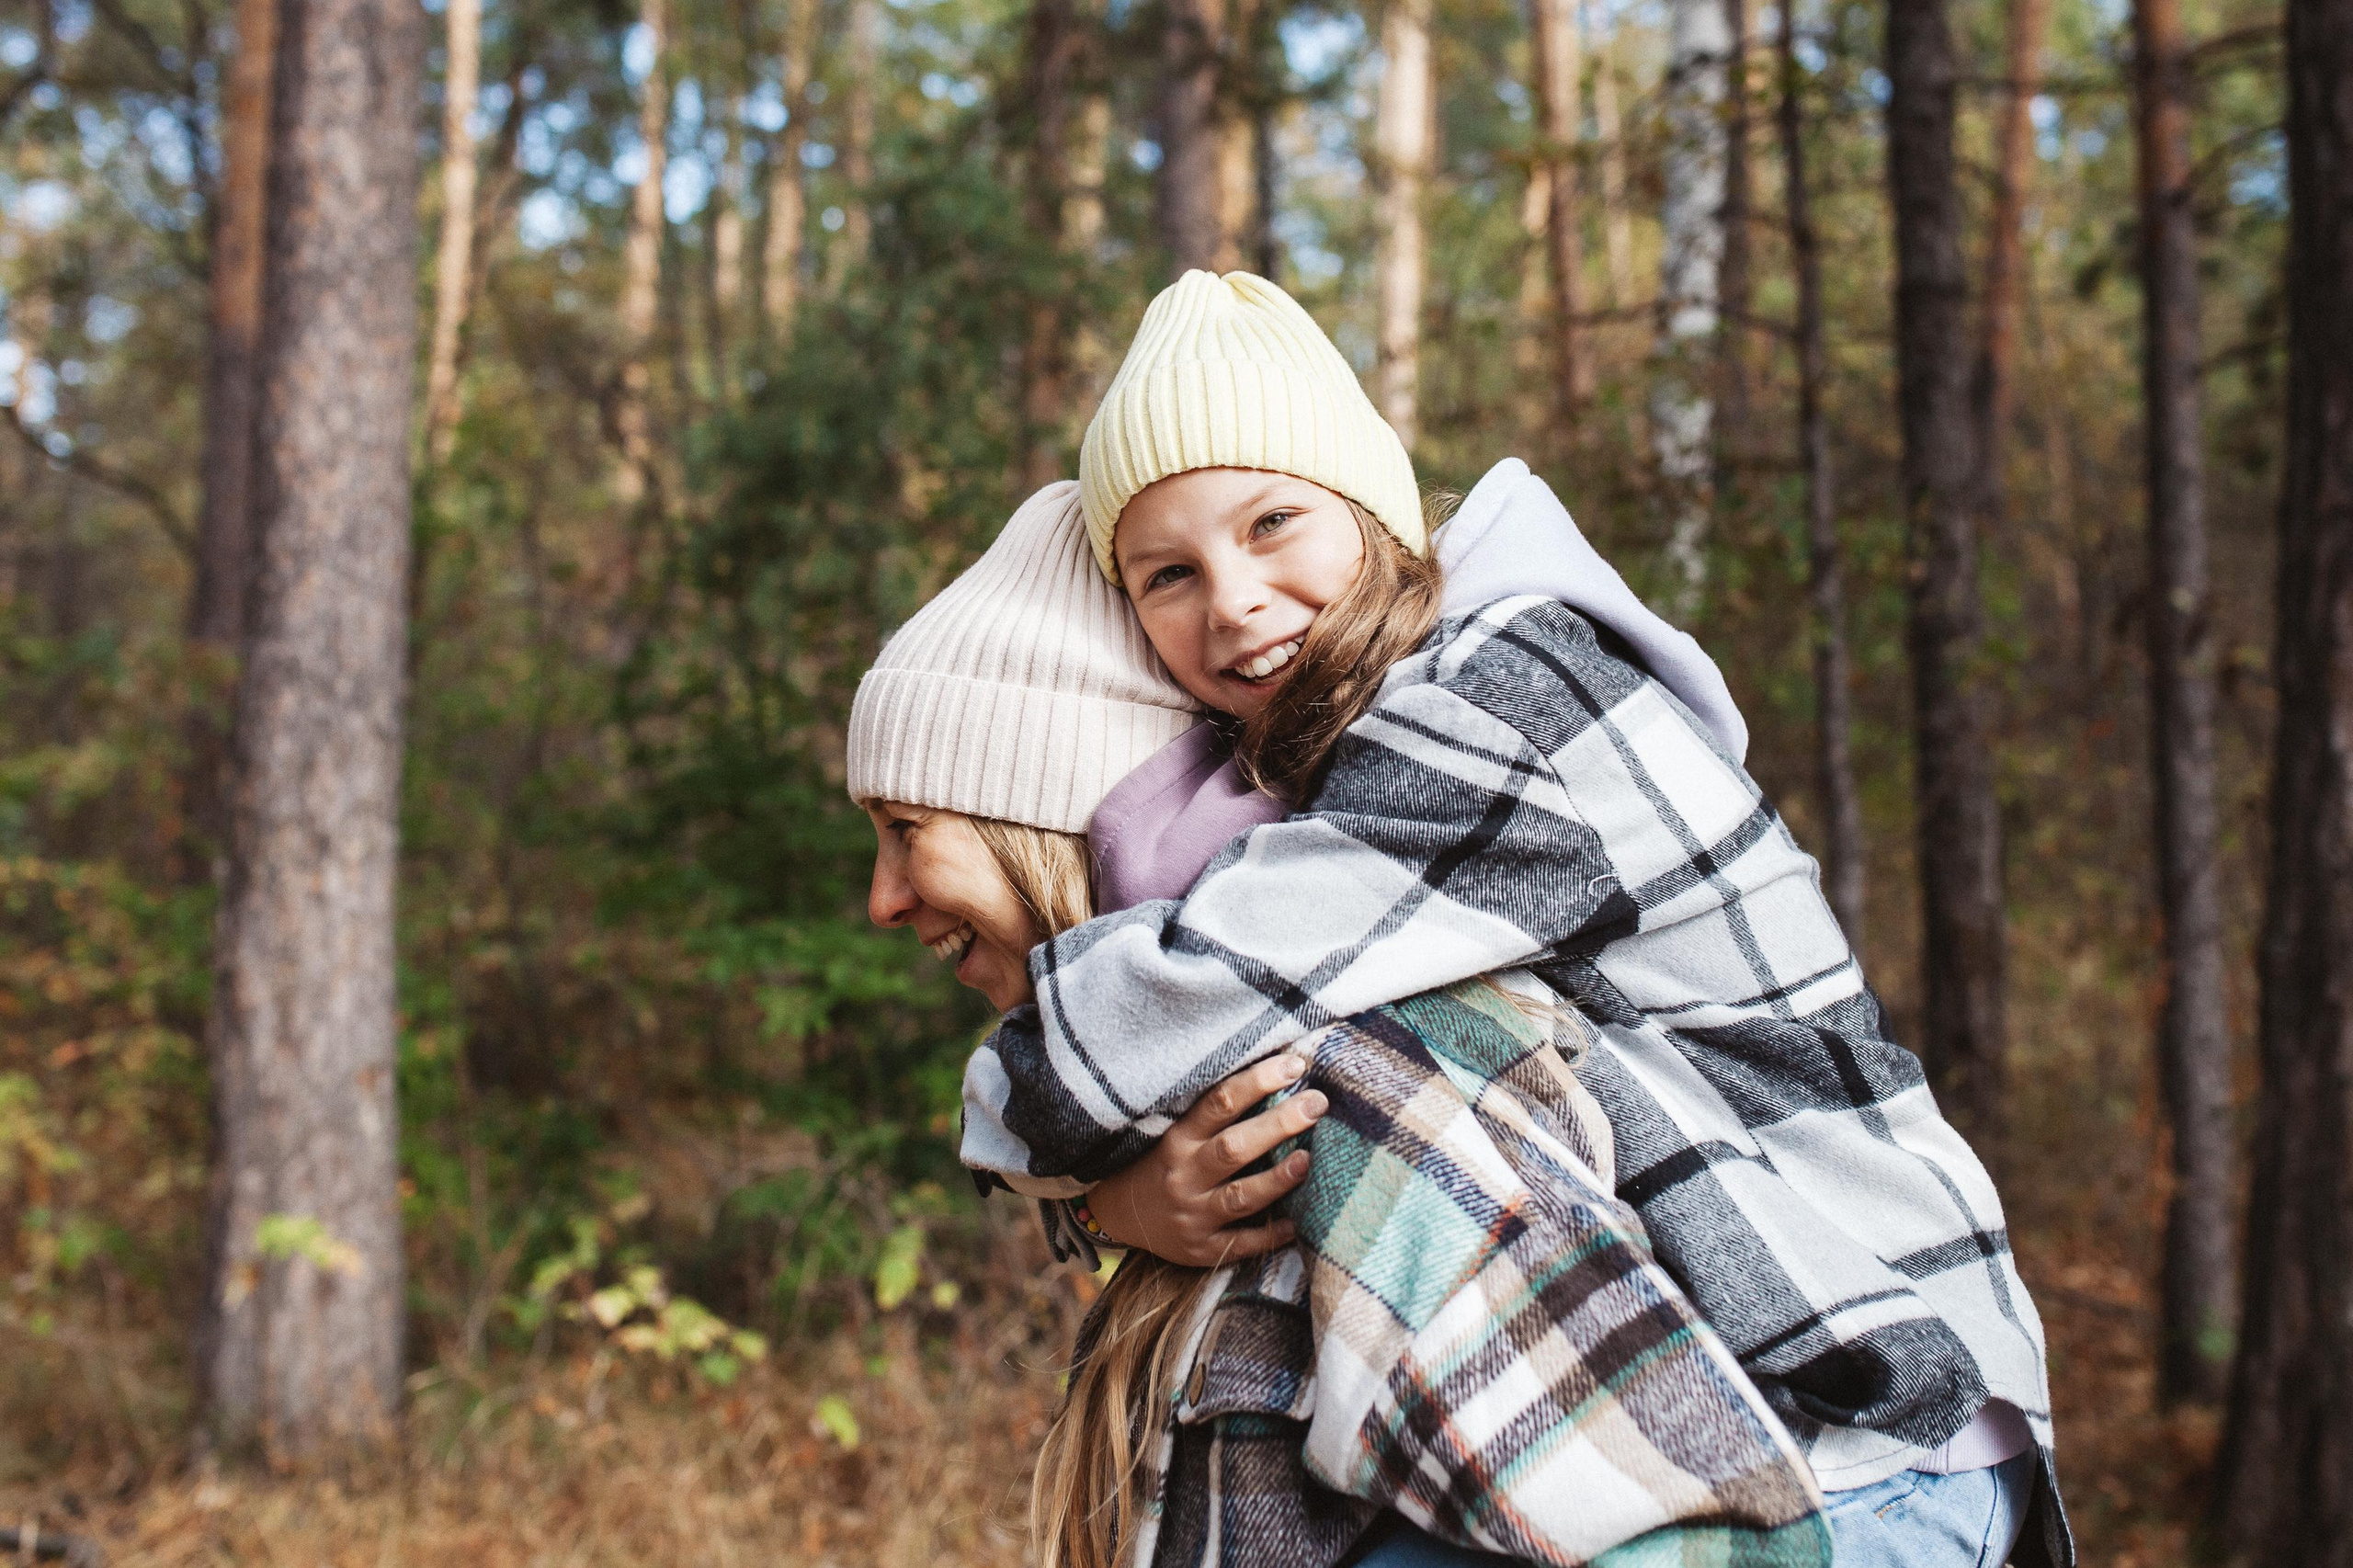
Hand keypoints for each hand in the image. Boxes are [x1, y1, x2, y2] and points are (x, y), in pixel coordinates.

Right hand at [1086, 1053, 1328, 1266]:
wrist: (1119, 1214)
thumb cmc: (1162, 1162)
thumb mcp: (1177, 1132)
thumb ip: (1217, 1114)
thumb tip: (1281, 1080)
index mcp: (1178, 1138)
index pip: (1220, 1102)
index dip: (1258, 1081)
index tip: (1294, 1066)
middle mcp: (1184, 1175)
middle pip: (1234, 1147)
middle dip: (1278, 1125)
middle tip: (1318, 1104)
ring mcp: (1193, 1215)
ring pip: (1240, 1196)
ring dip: (1277, 1179)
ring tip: (1308, 1160)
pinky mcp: (1201, 1249)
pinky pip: (1241, 1244)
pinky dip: (1270, 1234)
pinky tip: (1297, 1222)